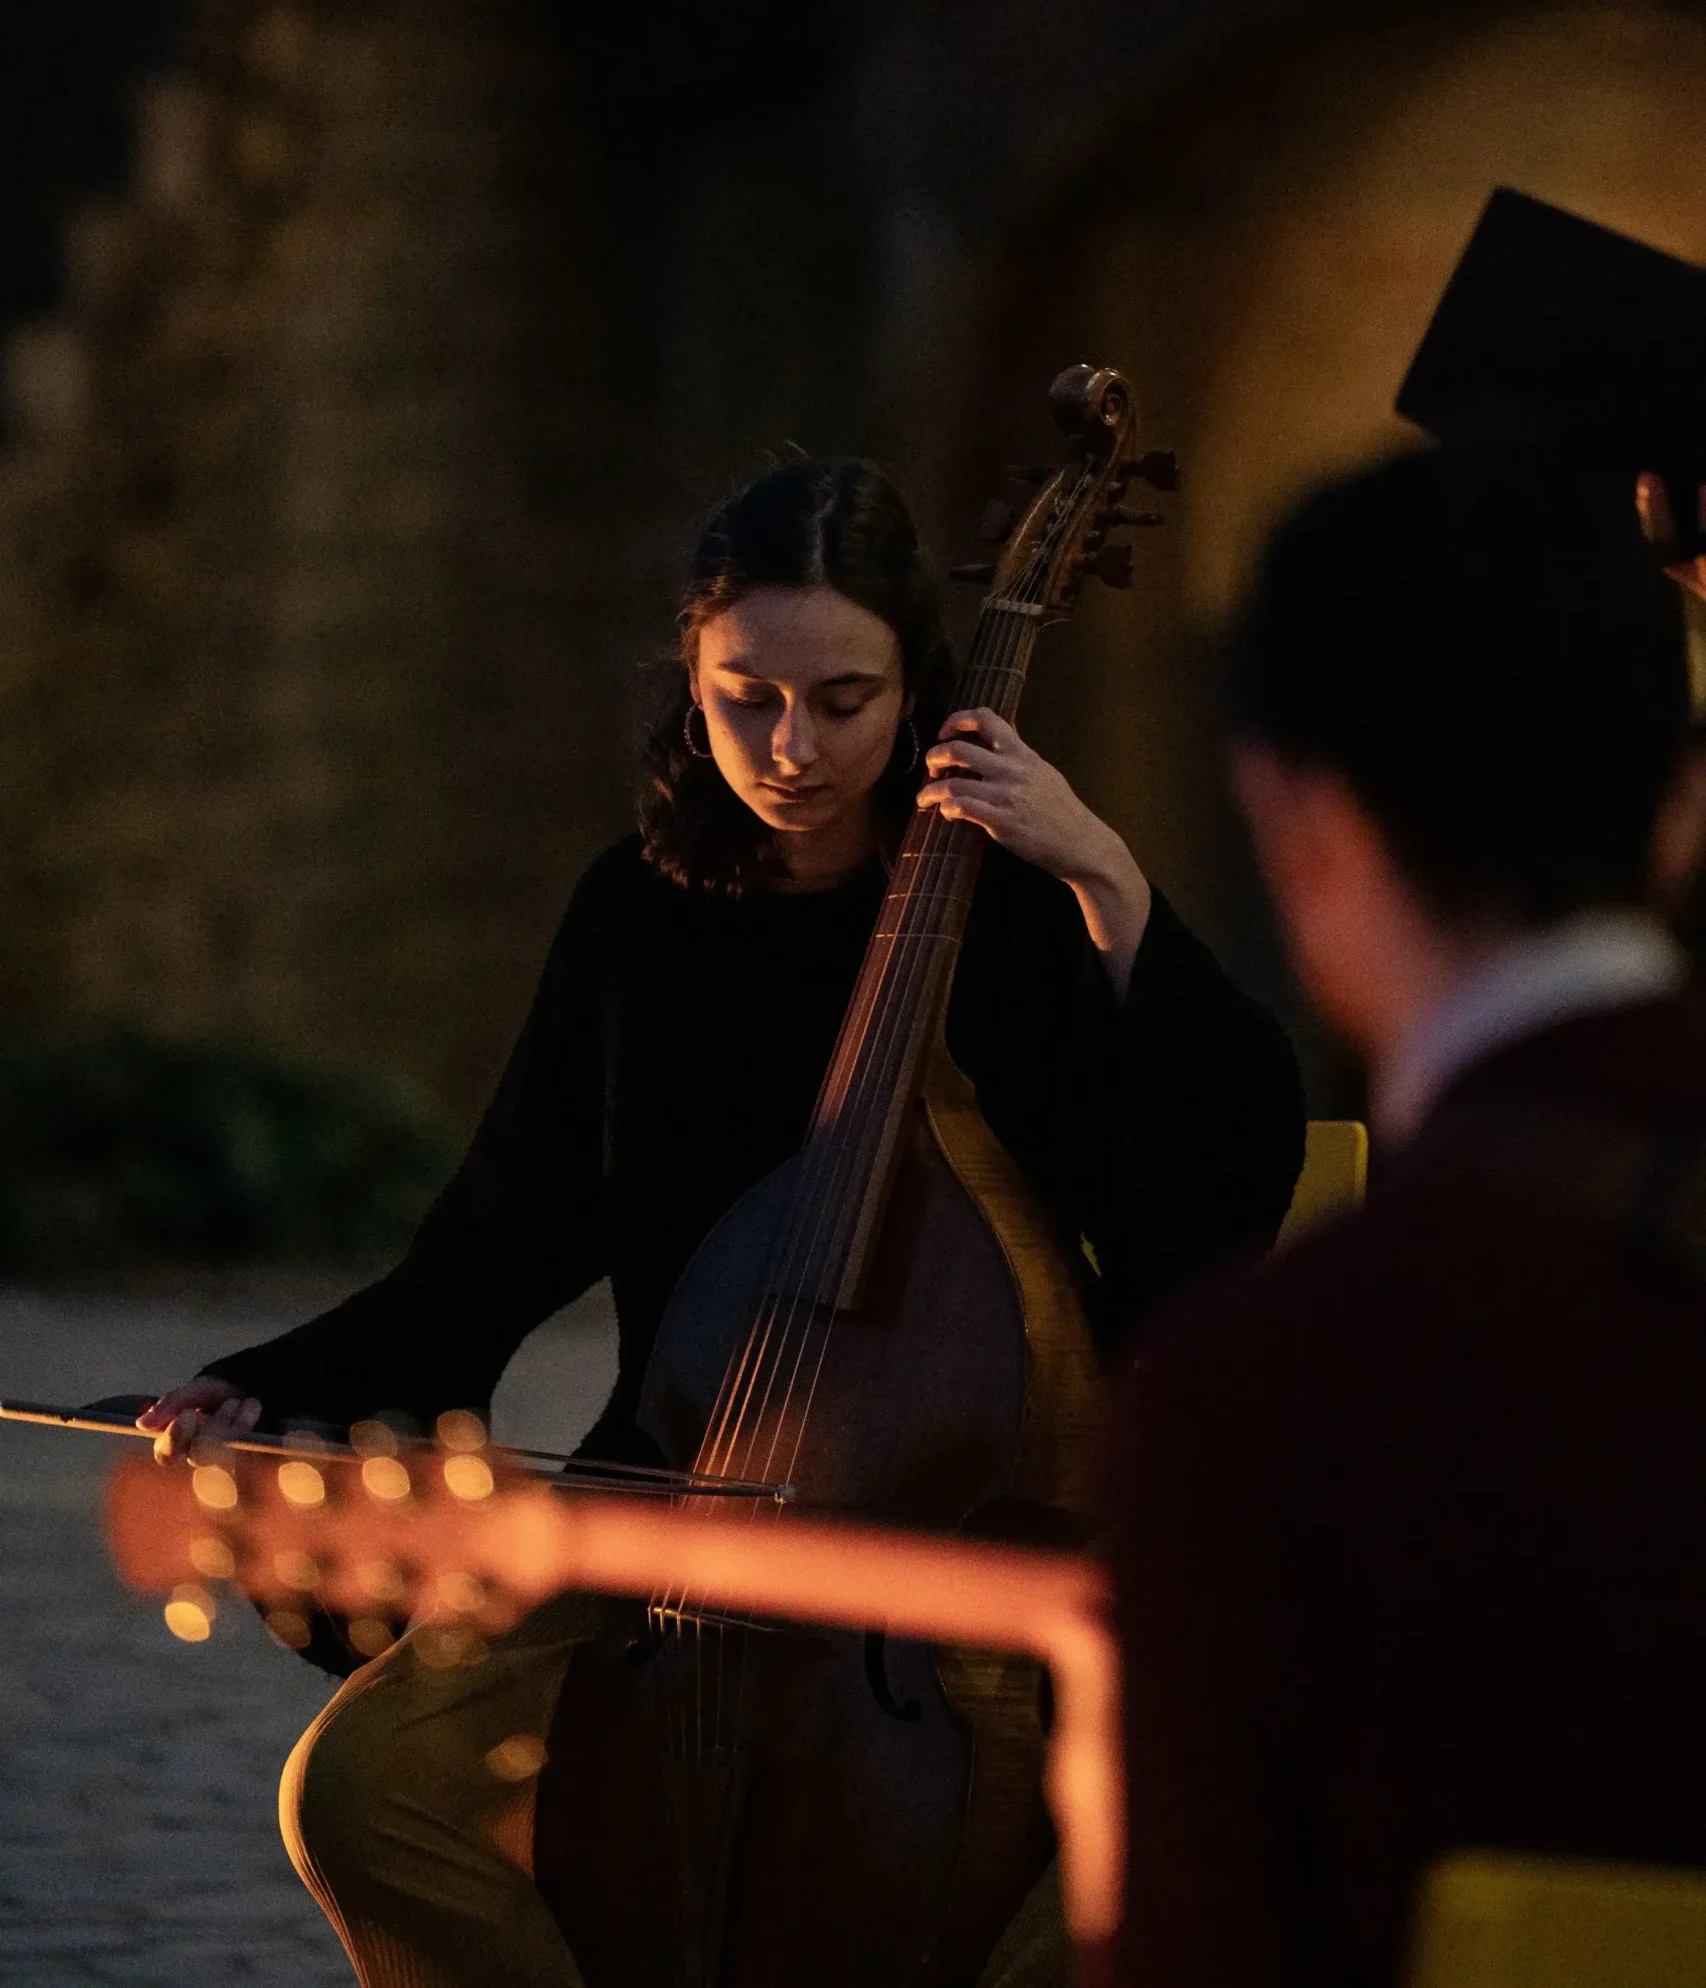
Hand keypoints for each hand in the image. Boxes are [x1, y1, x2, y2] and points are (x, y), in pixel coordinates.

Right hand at [136, 1378, 261, 1462]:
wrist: (258, 1388)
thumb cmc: (221, 1393)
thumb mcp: (197, 1390)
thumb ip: (172, 1403)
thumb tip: (141, 1423)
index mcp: (180, 1441)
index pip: (166, 1454)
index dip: (174, 1440)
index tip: (185, 1416)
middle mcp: (200, 1454)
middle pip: (200, 1456)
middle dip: (216, 1427)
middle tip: (231, 1403)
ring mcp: (225, 1461)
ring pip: (226, 1453)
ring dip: (237, 1422)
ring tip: (243, 1401)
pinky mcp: (250, 1461)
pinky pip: (249, 1451)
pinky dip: (250, 1423)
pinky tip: (253, 1406)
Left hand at [917, 708, 1151, 993]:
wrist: (1083, 845)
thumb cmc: (1062, 813)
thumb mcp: (1044, 775)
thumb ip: (1019, 761)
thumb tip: (993, 750)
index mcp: (1024, 755)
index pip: (987, 719)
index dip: (958, 720)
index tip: (945, 733)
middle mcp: (1014, 770)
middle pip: (960, 749)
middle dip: (935, 757)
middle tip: (931, 769)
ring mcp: (1008, 796)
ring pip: (953, 783)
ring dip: (930, 790)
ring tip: (924, 799)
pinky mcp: (1002, 822)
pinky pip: (962, 807)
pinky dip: (946, 808)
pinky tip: (947, 814)